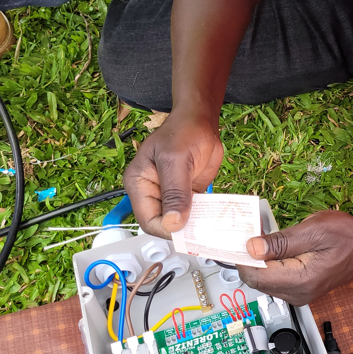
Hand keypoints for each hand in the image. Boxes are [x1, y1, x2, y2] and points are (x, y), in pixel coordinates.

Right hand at [124, 109, 223, 237]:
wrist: (201, 120)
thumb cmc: (183, 130)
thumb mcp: (177, 161)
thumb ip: (175, 193)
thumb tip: (172, 223)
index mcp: (139, 182)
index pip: (147, 219)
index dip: (165, 229)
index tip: (184, 232)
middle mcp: (152, 191)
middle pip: (162, 223)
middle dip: (180, 230)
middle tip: (199, 232)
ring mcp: (170, 194)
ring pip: (178, 221)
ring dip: (193, 226)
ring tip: (208, 228)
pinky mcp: (186, 195)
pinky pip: (192, 213)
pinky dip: (202, 218)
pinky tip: (213, 219)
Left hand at [239, 210, 352, 302]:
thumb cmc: (347, 237)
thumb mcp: (314, 230)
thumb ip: (281, 242)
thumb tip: (252, 248)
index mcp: (300, 280)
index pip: (255, 276)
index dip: (242, 257)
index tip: (239, 237)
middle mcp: (297, 293)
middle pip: (256, 280)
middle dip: (249, 256)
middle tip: (251, 232)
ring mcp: (297, 293)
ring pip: (263, 279)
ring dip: (258, 259)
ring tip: (264, 237)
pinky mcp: (298, 289)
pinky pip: (273, 278)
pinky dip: (268, 263)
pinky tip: (273, 247)